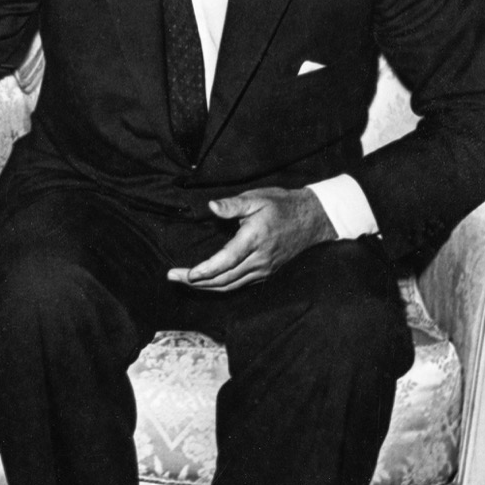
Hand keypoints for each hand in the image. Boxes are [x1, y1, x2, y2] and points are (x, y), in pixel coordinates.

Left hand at [166, 187, 337, 291]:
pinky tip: (206, 283)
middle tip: (172, 276)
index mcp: (254, 239)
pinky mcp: (266, 273)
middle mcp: (259, 259)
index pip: (225, 261)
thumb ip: (232, 205)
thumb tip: (211, 207)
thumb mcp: (257, 198)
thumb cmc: (282, 206)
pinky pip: (239, 284)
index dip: (205, 271)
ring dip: (205, 286)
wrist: (312, 219)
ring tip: (184, 281)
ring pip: (230, 285)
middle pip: (223, 278)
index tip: (186, 274)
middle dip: (195, 281)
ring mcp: (263, 269)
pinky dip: (220, 286)